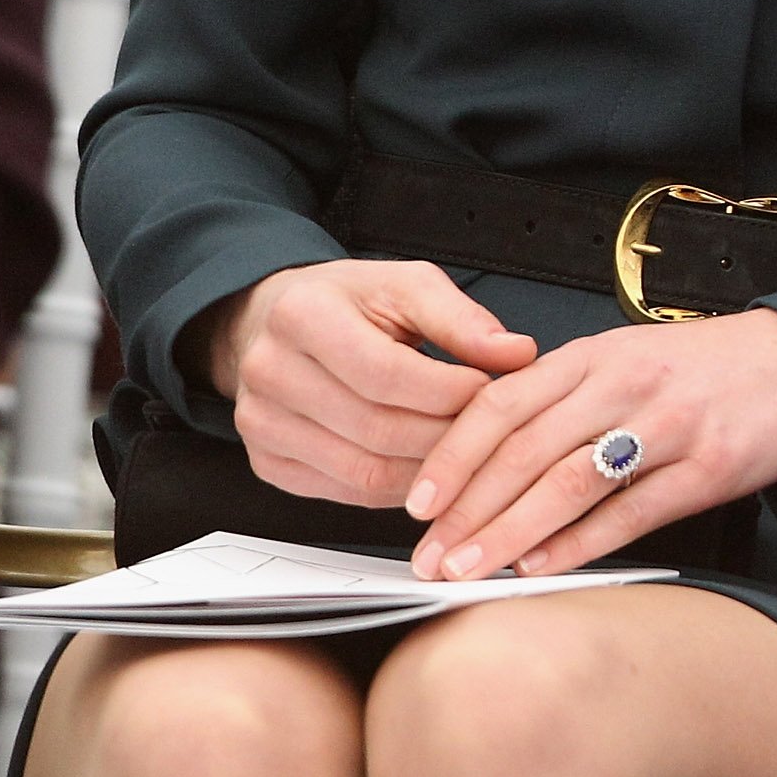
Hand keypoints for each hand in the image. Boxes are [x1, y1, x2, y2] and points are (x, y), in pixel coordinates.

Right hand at [207, 260, 537, 507]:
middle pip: (377, 428)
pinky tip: (429, 472)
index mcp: (303, 316)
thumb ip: (462, 319)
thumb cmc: (348, 302)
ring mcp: (261, 424)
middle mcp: (271, 372)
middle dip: (448, 435)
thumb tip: (516, 353)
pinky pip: (344, 492)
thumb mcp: (406, 285)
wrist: (273, 321)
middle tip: (492, 430)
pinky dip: (396, 490)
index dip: (450, 391)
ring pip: (363, 470)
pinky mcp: (267, 461)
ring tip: (470, 452)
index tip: (494, 391)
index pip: (388, 374)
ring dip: (429, 471)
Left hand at [404, 307, 776, 580]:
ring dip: (508, 534)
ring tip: (469, 571)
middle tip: (429, 556)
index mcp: (600, 353)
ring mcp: (669, 426)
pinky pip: (629, 514)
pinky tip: (542, 567)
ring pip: (568, 484)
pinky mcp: (708, 468)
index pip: (503, 403)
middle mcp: (628, 384)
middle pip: (525, 451)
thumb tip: (488, 456)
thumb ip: (564, 395)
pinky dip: (578, 545)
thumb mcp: (630, 356)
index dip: (452, 456)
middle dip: (466, 512)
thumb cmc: (710, 366)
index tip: (416, 502)